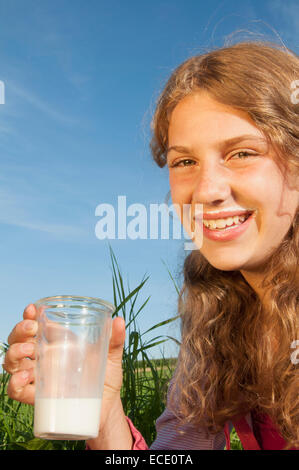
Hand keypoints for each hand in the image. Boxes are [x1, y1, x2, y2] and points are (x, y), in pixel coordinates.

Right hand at [3, 304, 125, 417]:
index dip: (29, 315)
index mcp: (58, 343)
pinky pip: (17, 391)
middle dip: (19, 331)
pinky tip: (24, 377)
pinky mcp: (38, 398)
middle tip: (31, 329)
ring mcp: (39, 377)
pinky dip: (14, 383)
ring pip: (12, 362)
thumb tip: (119, 320)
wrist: (107, 408)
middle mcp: (44, 358)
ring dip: (14, 354)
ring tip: (29, 352)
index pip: (36, 325)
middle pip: (19, 340)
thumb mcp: (112, 357)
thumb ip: (115, 339)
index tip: (33, 309)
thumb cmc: (107, 378)